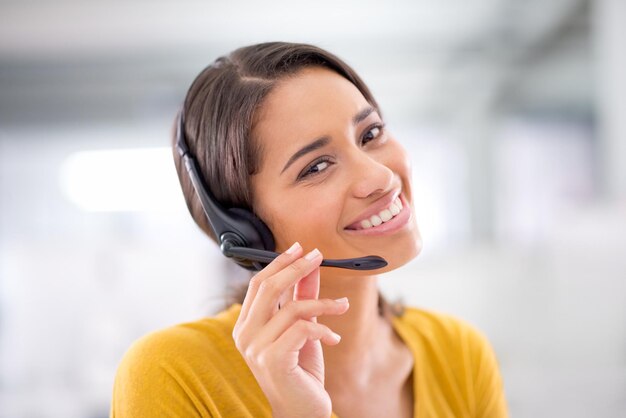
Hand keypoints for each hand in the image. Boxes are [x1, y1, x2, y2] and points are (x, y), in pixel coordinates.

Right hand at [232, 242, 349, 417]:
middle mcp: (245, 335)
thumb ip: (302, 297)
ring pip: (292, 307)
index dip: (280, 263)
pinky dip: (324, 329)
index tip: (302, 248)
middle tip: (319, 257)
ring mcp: (255, 348)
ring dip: (325, 303)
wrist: (302, 411)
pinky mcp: (272, 360)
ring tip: (343, 306)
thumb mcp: (301, 328)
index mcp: (246, 325)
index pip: (259, 283)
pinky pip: (302, 328)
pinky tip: (334, 339)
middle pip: (269, 287)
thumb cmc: (299, 371)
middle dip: (297, 268)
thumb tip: (310, 266)